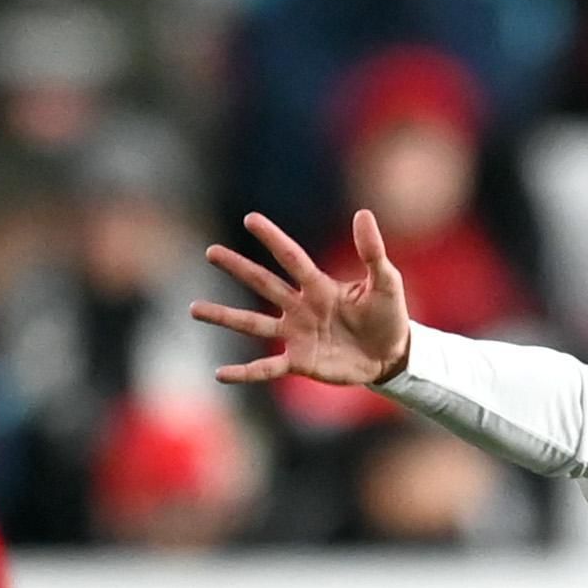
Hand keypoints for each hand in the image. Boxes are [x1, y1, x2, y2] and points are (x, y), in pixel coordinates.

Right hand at [194, 210, 413, 387]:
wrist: (393, 356)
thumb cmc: (388, 316)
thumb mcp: (386, 283)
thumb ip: (373, 252)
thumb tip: (363, 213)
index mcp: (319, 286)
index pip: (291, 258)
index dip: (273, 238)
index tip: (251, 219)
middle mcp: (301, 307)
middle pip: (264, 284)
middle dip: (238, 268)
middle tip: (210, 252)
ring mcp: (297, 335)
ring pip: (254, 324)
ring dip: (225, 316)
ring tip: (194, 308)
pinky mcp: (300, 363)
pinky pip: (266, 369)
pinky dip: (244, 372)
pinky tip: (220, 374)